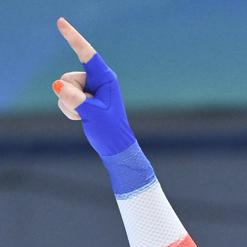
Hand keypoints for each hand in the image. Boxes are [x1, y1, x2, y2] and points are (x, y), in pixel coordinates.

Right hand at [51, 16, 135, 157]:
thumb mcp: (93, 115)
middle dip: (72, 96)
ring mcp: (88, 88)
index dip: (73, 38)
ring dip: (70, 105)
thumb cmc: (110, 131)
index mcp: (105, 78)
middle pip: (68, 78)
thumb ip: (75, 100)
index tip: (61, 23)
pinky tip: (83, 118)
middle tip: (90, 111)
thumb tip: (57, 85)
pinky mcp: (81, 97)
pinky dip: (69, 111)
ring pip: (63, 89)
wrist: (115, 148)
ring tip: (88, 116)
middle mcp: (96, 80)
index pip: (86, 54)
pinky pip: (63, 98)